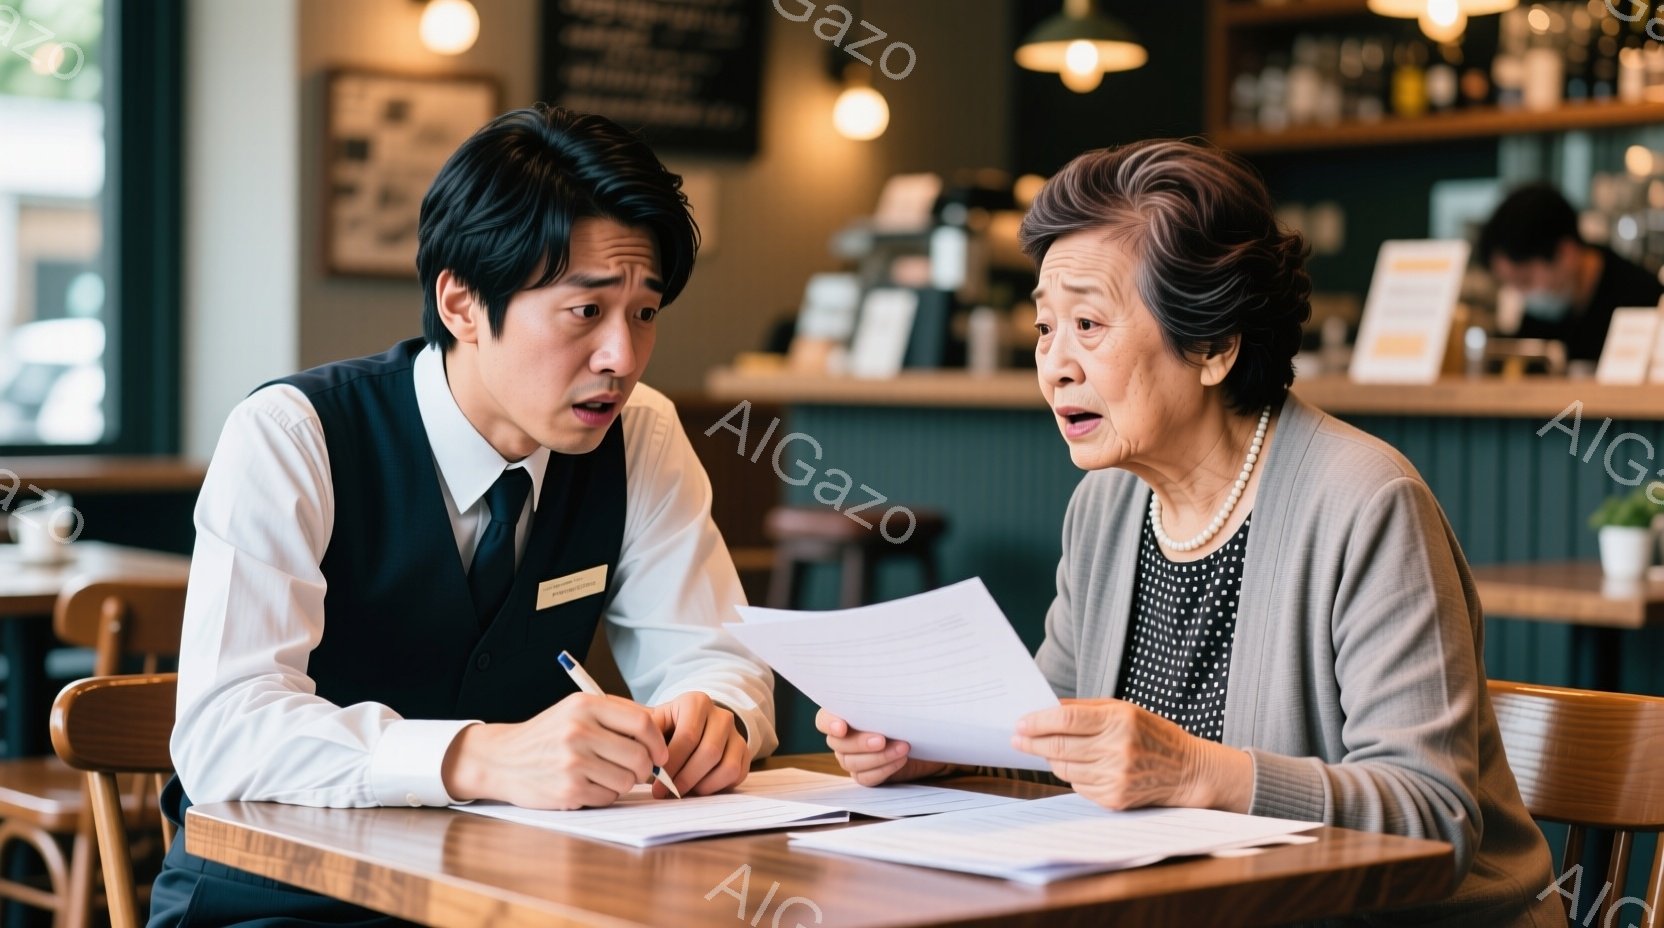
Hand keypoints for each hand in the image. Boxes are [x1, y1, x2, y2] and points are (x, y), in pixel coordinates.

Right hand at [442, 692, 667, 809]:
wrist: (502, 759)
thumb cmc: (547, 735)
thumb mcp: (575, 710)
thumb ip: (615, 714)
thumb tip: (658, 731)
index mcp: (585, 706)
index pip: (643, 723)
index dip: (658, 742)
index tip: (659, 753)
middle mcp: (579, 731)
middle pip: (639, 756)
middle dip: (644, 767)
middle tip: (637, 770)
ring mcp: (573, 762)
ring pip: (626, 780)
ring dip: (624, 782)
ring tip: (606, 775)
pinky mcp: (568, 789)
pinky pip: (608, 797)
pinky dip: (606, 794)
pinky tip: (590, 785)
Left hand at [650, 692, 748, 796]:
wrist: (688, 727)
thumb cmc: (667, 728)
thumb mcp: (653, 724)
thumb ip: (645, 735)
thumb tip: (641, 756)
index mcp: (696, 702)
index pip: (688, 736)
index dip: (672, 764)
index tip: (656, 784)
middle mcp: (721, 715)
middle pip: (709, 752)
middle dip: (686, 778)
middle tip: (667, 793)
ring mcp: (736, 734)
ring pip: (727, 767)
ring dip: (702, 786)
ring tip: (682, 792)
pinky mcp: (745, 752)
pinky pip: (737, 775)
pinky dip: (717, 787)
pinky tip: (697, 788)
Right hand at [816, 708, 950, 785]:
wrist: (926, 738)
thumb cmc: (908, 713)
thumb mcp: (897, 701)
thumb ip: (884, 699)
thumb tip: (889, 687)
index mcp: (843, 715)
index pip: (823, 720)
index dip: (829, 724)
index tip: (842, 727)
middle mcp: (843, 739)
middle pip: (838, 744)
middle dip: (861, 743)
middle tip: (882, 740)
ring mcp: (852, 758)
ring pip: (852, 763)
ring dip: (878, 757)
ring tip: (902, 748)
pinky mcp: (866, 775)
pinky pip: (866, 778)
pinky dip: (883, 769)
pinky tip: (900, 760)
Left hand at [1013, 698, 1251, 811]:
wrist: (1187, 771)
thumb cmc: (1152, 734)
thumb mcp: (1124, 710)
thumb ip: (1085, 708)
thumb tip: (1047, 709)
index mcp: (1120, 721)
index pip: (1067, 720)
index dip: (1038, 722)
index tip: (1020, 722)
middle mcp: (1117, 749)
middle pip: (1060, 746)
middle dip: (1031, 742)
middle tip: (1016, 738)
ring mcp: (1116, 777)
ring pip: (1064, 768)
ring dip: (1050, 758)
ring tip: (1046, 749)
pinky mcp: (1114, 798)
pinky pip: (1078, 786)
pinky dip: (1072, 774)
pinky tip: (1079, 765)